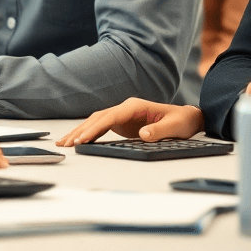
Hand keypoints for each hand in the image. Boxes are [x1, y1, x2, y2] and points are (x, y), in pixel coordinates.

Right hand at [56, 98, 204, 146]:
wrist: (186, 118)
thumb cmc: (181, 121)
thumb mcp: (174, 127)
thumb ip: (159, 132)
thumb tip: (143, 135)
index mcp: (134, 106)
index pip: (109, 117)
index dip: (94, 128)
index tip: (82, 139)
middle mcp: (125, 108)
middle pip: (97, 118)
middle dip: (80, 130)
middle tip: (65, 143)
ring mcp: (122, 115)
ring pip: (96, 121)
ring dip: (80, 131)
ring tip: (64, 142)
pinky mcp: (122, 123)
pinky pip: (101, 127)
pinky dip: (89, 133)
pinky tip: (80, 141)